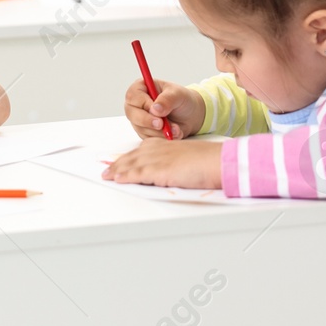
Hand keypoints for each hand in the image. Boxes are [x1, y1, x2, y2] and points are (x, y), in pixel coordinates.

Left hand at [103, 138, 223, 188]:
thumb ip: (173, 163)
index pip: (142, 151)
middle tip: (107, 170)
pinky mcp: (159, 170)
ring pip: (132, 164)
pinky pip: (137, 173)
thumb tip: (167, 173)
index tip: (120, 162)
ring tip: (107, 176)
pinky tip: (117, 179)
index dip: (129, 157)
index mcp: (166, 145)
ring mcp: (158, 159)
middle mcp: (159, 149)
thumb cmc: (208, 161)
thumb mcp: (187, 158)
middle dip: (119, 164)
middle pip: (133, 156)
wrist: (218, 161)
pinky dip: (126, 176)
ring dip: (117, 170)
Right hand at [123, 78, 203, 139]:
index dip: (144, 105)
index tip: (157, 112)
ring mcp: (138, 118)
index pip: (133, 96)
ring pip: (141, 128)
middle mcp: (136, 103)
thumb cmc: (182, 99)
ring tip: (176, 128)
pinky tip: (173, 133)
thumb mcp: (178, 94)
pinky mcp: (144, 131)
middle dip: (148, 121)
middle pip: (132, 114)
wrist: (190, 115)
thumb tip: (155, 109)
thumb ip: (167, 99)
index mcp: (140, 88)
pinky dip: (162, 137)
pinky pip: (148, 137)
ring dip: (159, 131)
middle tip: (161, 125)